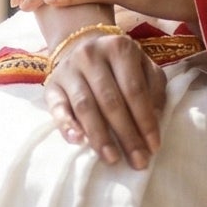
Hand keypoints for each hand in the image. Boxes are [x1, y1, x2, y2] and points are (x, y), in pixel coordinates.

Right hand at [46, 30, 166, 168]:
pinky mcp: (52, 85)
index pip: (135, 90)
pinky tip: (78, 141)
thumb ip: (154, 90)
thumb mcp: (144, 68)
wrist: (83, 46)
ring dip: (99, 136)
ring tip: (112, 158)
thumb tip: (154, 119)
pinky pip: (57, 108)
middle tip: (137, 160)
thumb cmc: (121, 65)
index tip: (154, 147)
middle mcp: (92, 55)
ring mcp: (69, 69)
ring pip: (85, 106)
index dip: (145, 121)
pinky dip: (66, 125)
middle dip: (126, 135)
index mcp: (120, 48)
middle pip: (111, 101)